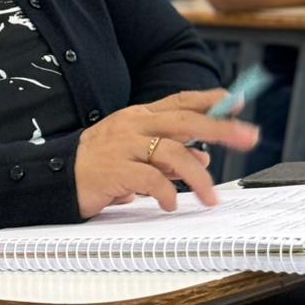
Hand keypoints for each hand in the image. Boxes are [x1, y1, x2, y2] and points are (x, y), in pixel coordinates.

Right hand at [73, 88, 258, 218]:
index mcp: (139, 116)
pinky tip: (170, 204)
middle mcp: (133, 125)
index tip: (237, 101)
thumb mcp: (137, 155)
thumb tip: (203, 161)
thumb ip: (169, 155)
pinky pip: (150, 179)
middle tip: (248, 137)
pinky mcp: (114, 169)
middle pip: (185, 121)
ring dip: (197, 177)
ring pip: (172, 152)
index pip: (180, 101)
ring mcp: (123, 145)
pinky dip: (166, 192)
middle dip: (220, 128)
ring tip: (210, 198)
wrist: (56, 177)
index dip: (209, 100)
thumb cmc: (99, 165)